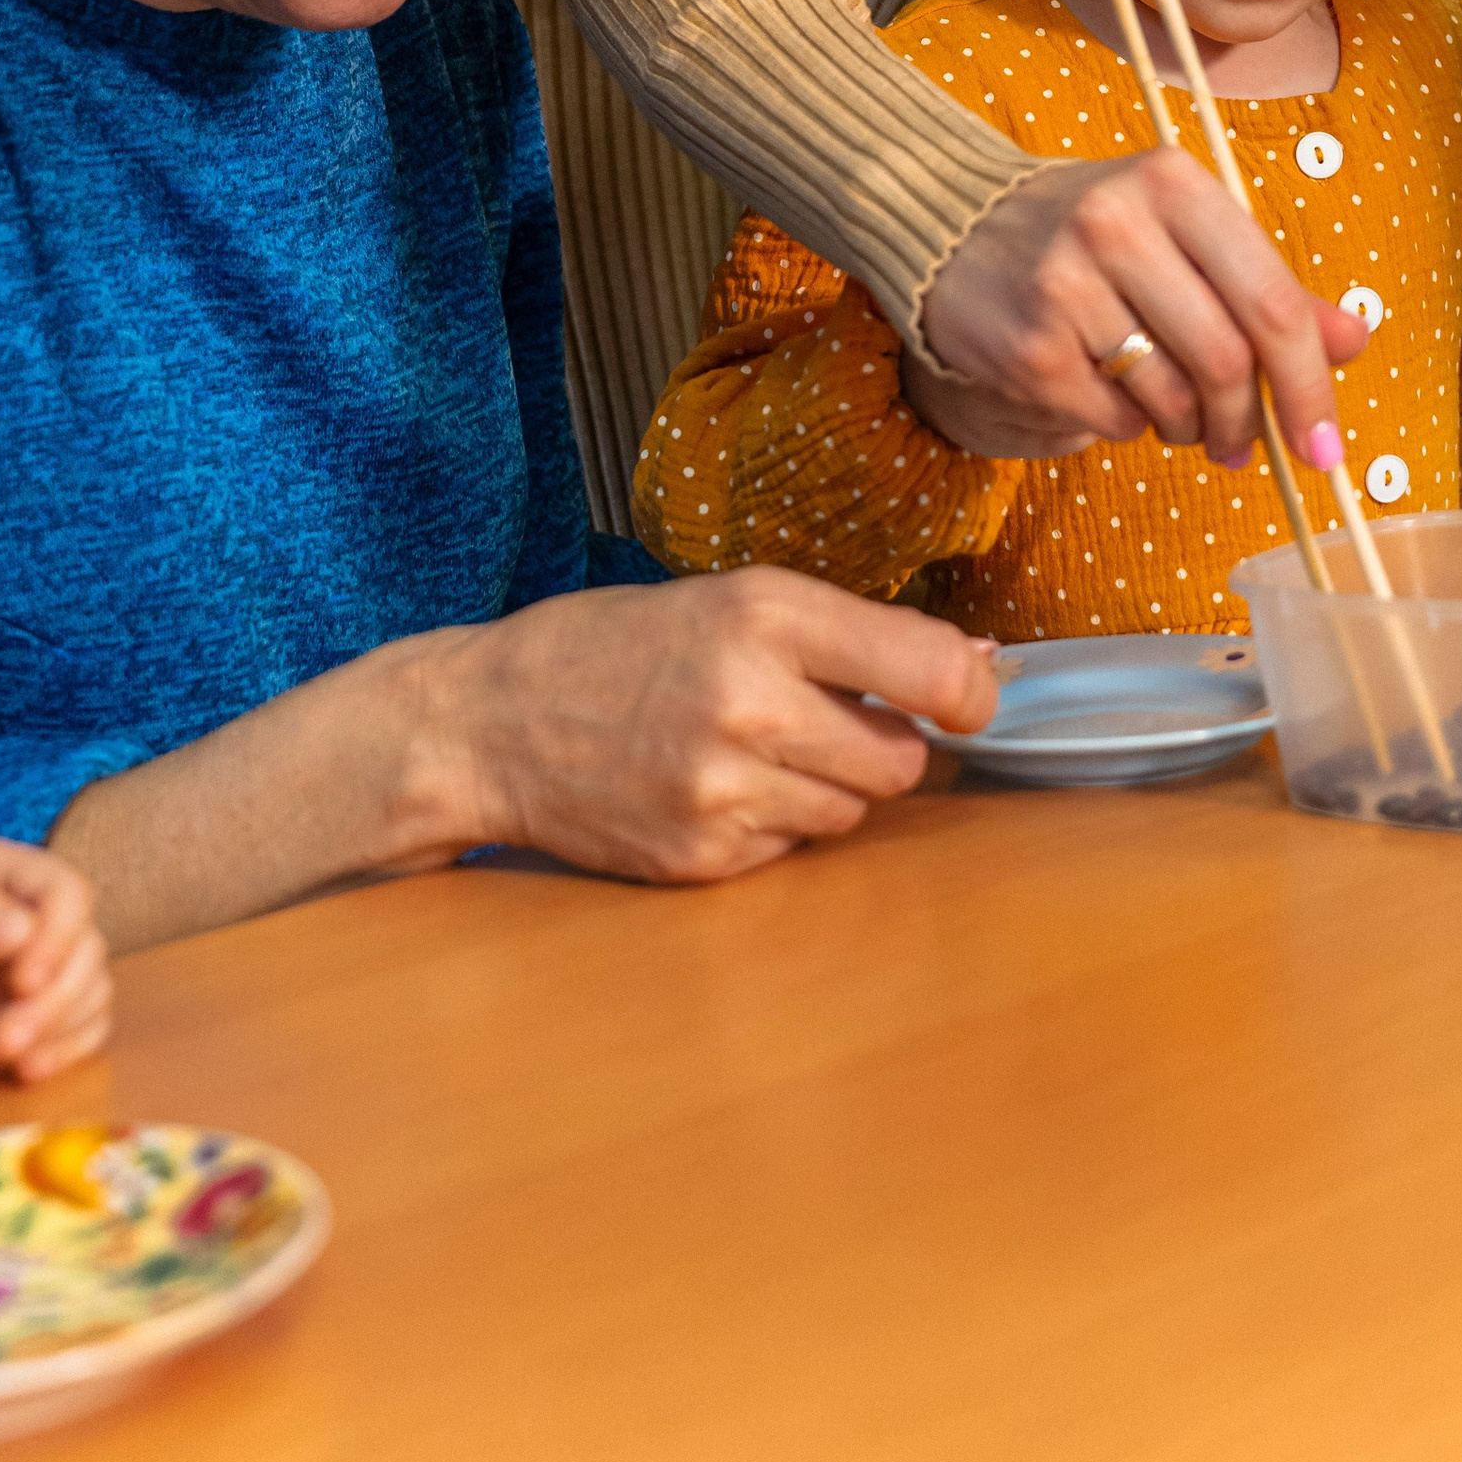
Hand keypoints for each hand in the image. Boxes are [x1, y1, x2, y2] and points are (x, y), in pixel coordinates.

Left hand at [0, 839, 111, 1082]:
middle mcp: (28, 916)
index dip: (59, 937)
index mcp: (0, 873)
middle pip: (85, 949)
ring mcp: (29, 968)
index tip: (23, 982)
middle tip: (2, 1041)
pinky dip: (65, 1050)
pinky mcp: (25, 1016)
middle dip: (53, 1001)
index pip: (66, 893)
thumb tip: (22, 934)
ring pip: (89, 991)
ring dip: (55, 1029)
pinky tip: (24, 1068)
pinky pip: (79, 1029)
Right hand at [401, 571, 999, 885]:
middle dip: (882, 745)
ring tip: (750, 750)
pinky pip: (790, 854)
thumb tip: (976, 664)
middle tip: (822, 719)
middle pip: (900, 760)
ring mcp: (722, 790)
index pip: (923, 666)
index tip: (971, 695)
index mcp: (761, 614)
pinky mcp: (701, 860)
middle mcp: (748, 702)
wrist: (485, 724)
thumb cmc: (609, 648)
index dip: (967, 689)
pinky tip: (710, 790)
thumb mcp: (725, 600)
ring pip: (850, 813)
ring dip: (825, 789)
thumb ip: (847, 634)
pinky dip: (770, 828)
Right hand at [913, 149, 1366, 463]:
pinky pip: (1114, 422)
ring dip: (1187, 427)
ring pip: (1173, 399)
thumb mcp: (1186, 234)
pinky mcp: (1029, 348)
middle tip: (1242, 445)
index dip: (1311, 384)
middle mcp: (1117, 223)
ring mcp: (1065, 286)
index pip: (1272, 300)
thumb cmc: (1094, 234)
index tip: (1325, 446)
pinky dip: (1127, 426)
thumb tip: (1355, 341)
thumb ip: (1270, 287)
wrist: (955, 230)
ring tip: (1169, 408)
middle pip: (1227, 361)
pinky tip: (1109, 393)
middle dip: (1247, 423)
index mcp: (1174, 182)